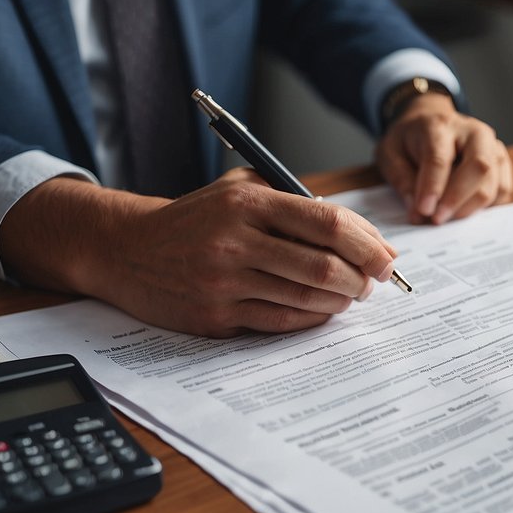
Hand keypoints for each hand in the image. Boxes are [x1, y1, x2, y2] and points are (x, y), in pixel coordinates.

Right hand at [0, 169, 398, 336]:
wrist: (126, 249)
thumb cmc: (195, 219)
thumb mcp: (238, 189)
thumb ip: (292, 201)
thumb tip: (359, 233)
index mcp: (248, 202)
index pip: (326, 222)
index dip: (367, 243)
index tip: (386, 255)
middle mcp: (235, 241)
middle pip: (322, 266)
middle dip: (361, 277)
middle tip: (373, 281)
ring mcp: (224, 282)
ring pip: (305, 298)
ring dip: (340, 301)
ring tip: (351, 295)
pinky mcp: (215, 317)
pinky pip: (280, 322)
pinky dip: (312, 318)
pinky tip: (322, 310)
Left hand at [376, 92, 512, 224]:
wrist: (430, 121)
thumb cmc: (409, 140)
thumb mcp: (390, 153)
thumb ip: (401, 180)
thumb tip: (417, 212)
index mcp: (439, 125)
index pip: (440, 158)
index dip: (433, 187)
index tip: (424, 210)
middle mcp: (473, 132)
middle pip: (479, 166)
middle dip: (458, 199)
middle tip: (437, 219)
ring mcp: (493, 146)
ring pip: (493, 183)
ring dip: (470, 207)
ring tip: (447, 216)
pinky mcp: (501, 162)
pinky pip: (502, 191)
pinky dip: (485, 207)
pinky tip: (464, 209)